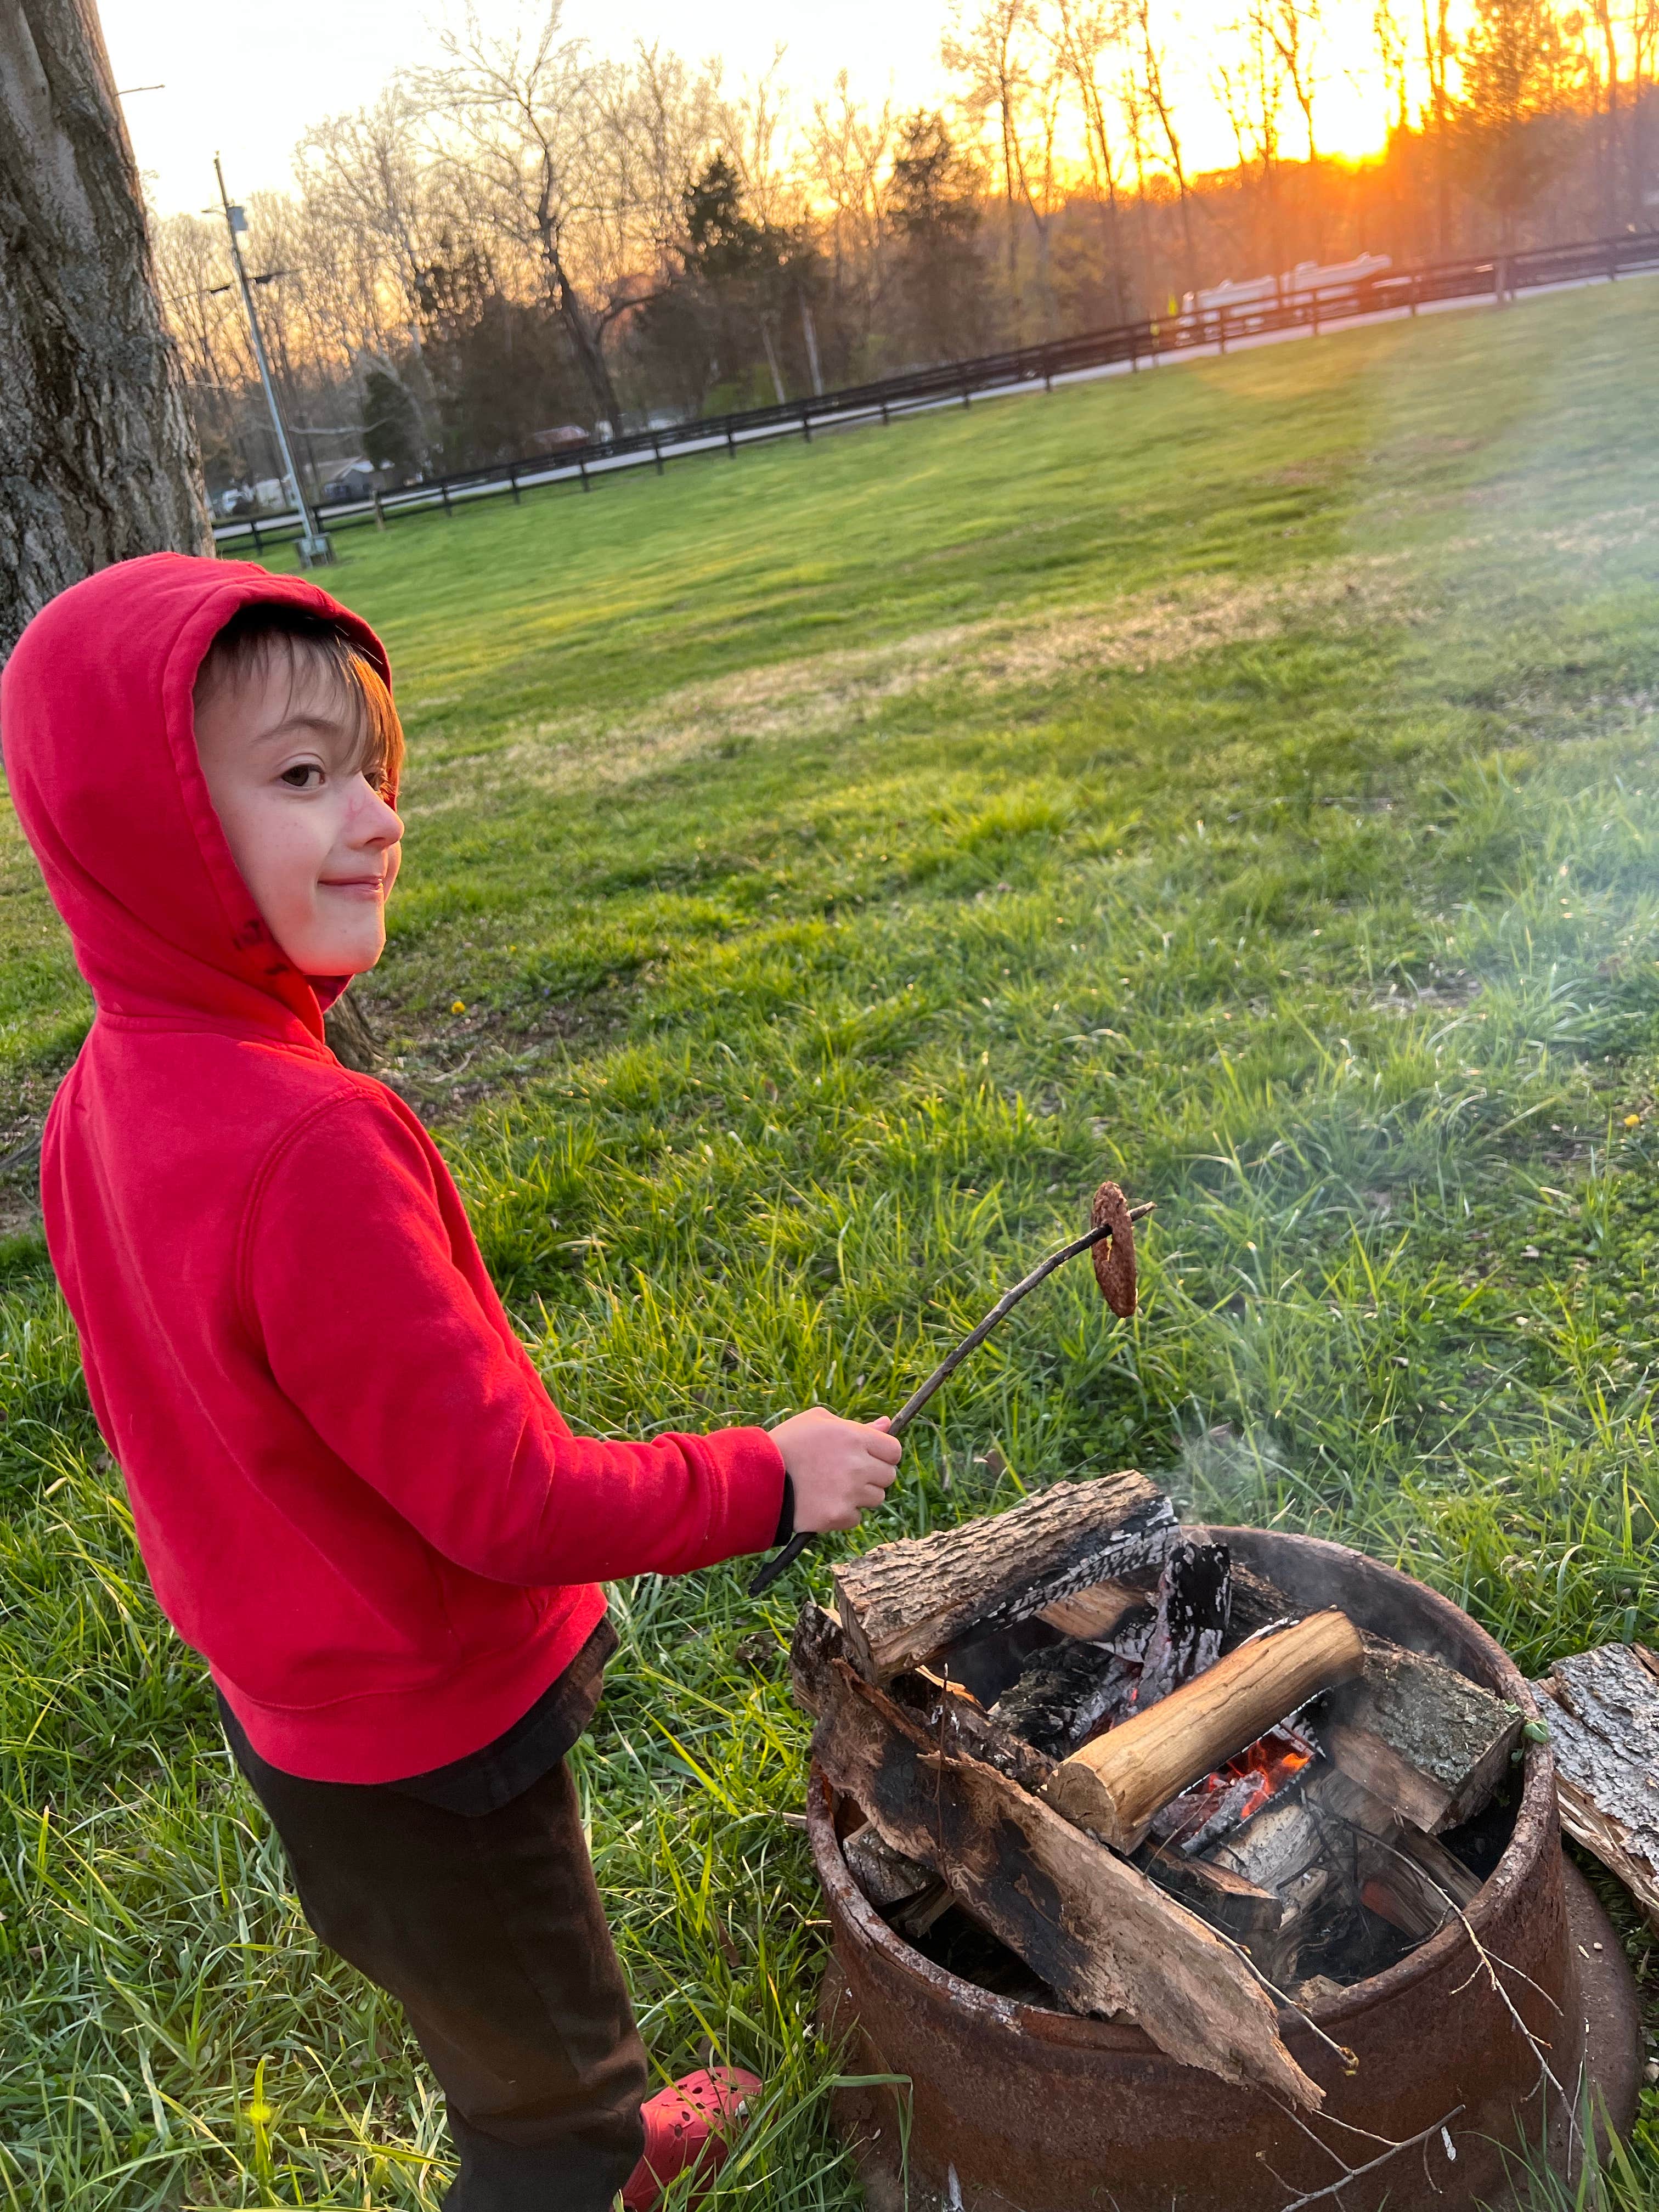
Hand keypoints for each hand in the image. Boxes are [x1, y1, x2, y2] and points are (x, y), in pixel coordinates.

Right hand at [771, 1406, 901, 1532]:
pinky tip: (824, 1503)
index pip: (894, 1451)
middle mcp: (857, 1465)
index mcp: (854, 1437)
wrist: (757, 1478)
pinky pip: (856, 1518)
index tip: (870, 1457)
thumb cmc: (787, 1443)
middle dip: (873, 1475)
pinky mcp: (838, 1516)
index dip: (884, 1454)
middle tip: (849, 1473)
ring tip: (833, 1488)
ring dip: (860, 1495)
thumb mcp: (817, 1421)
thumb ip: (856, 1424)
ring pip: (876, 1499)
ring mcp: (849, 1493)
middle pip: (889, 1476)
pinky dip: (844, 1514)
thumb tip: (886, 1423)